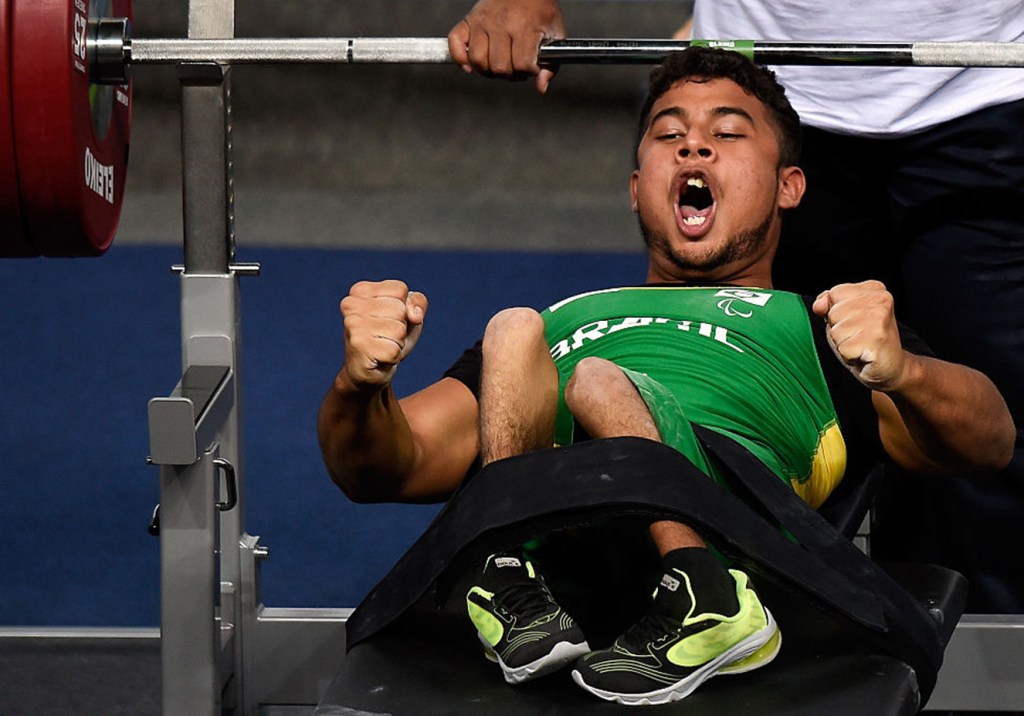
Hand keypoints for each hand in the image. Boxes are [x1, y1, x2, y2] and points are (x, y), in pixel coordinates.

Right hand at [340, 280, 427, 387]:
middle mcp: (351, 304)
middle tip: (384, 337)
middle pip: (400, 310)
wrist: (368, 371)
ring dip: (397, 343)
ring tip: (382, 346)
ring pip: (399, 330)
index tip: (388, 320)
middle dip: (400, 327)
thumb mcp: (408, 314)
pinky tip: (379, 358)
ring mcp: (353, 325)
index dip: (403, 308)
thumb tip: (414, 316)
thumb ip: (417, 302)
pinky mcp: (358, 346)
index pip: (400, 290)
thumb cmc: (387, 338)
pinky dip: (393, 358)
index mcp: (361, 290)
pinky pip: (394, 350)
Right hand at [447, 0, 565, 93]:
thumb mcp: (555, 33)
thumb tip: (541, 87)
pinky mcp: (468, 20)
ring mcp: (481, 22)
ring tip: (498, 64)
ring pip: (478, 61)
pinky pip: (455, 44)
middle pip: (499, 67)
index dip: (528, 71)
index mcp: (524, 26)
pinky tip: (471, 64)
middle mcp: (500, 23)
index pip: (521, 64)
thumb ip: (551, 64)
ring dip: (488, 70)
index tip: (532, 65)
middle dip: (509, 73)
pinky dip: (460, 58)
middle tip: (515, 65)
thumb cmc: (540, 9)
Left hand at [812, 280, 907, 390]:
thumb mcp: (843, 317)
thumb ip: (829, 304)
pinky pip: (842, 349)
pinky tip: (864, 355)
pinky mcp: (877, 339)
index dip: (836, 313)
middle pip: (833, 314)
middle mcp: (880, 300)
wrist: (891, 367)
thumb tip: (819, 304)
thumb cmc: (865, 341)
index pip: (833, 294)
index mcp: (873, 289)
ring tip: (860, 345)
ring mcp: (879, 319)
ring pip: (835, 332)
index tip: (854, 322)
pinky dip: (849, 357)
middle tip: (858, 337)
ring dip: (843, 344)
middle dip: (838, 330)